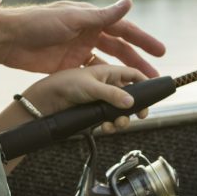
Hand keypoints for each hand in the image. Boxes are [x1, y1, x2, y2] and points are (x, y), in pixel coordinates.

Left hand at [0, 0, 165, 76]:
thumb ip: (102, 15)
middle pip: (120, 49)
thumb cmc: (37, 23)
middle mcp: (88, 32)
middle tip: (156, 76)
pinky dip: (105, 81)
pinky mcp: (68, 65)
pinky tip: (114, 91)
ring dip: (124, 74)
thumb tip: (129, 2)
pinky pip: (92, 73)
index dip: (143, 40)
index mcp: (91, 18)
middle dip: (139, 62)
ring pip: (108, 63)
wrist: (8, 41)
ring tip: (139, 88)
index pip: (124, 29)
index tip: (161, 51)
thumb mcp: (73, 19)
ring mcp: (78, 49)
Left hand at [23, 65, 148, 132]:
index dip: (145, 82)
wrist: (42, 101)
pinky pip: (106, 116)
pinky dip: (109, 123)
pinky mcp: (90, 109)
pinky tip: (105, 127)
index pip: (132, 72)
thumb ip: (112, 94)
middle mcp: (103, 81)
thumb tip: (131, 103)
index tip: (154, 94)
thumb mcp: (90, 85)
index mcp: (106, 68)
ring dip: (122, 117)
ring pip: (118, 107)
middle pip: (128, 93)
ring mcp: (97, 96)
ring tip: (118, 124)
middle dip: (135, 106)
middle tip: (140, 115)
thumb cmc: (62, 82)